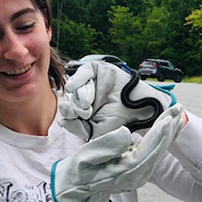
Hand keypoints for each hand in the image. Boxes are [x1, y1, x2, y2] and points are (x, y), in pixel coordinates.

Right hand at [51, 104, 183, 201]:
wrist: (79, 186)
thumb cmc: (81, 169)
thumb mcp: (85, 157)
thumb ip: (105, 147)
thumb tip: (126, 134)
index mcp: (124, 173)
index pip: (146, 152)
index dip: (158, 135)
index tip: (167, 119)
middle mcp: (137, 177)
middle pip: (157, 151)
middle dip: (169, 129)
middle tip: (176, 109)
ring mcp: (140, 176)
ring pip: (159, 152)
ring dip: (169, 132)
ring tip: (176, 113)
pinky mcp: (140, 172)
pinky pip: (156, 154)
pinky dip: (164, 138)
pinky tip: (169, 127)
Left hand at [59, 61, 176, 139]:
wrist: (139, 110)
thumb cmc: (119, 122)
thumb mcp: (95, 131)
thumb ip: (77, 128)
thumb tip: (62, 121)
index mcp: (83, 110)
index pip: (68, 111)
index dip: (70, 115)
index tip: (81, 119)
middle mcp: (85, 96)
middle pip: (70, 99)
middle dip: (75, 107)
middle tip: (86, 112)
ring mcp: (90, 82)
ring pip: (75, 87)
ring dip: (79, 97)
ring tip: (88, 104)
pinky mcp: (97, 70)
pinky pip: (82, 72)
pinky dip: (77, 79)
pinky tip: (72, 87)